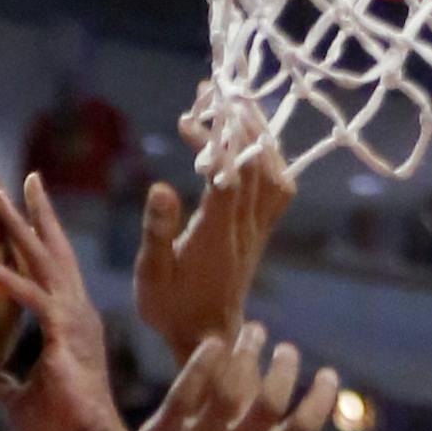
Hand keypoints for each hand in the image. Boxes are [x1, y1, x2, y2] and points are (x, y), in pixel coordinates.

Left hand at [0, 174, 130, 430]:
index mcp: (70, 323)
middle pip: (57, 251)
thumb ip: (4, 382)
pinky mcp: (63, 334)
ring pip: (46, 260)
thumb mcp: (19, 400)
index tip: (29, 213)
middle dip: (39, 215)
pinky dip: (4, 278)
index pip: (56, 272)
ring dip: (21, 227)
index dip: (43, 241)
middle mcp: (76, 312)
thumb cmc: (57, 428)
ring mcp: (73, 319)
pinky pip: (30, 298)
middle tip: (25, 180)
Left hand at [106, 325, 335, 430]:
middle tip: (286, 350)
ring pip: (229, 388)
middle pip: (269, 401)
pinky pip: (185, 391)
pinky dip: (201, 363)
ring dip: (246, 354)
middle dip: (284, 368)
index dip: (320, 398)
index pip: (302, 430)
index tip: (326, 375)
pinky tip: (213, 344)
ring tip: (254, 333)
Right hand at [133, 103, 294, 361]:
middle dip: (236, 121)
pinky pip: (279, 185)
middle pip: (255, 162)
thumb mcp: (152, 276)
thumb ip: (157, 233)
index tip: (190, 118)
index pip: (227, 174)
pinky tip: (254, 140)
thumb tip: (160, 187)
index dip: (215, 140)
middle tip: (212, 90)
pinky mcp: (262, 232)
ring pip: (273, 169)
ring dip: (258, 132)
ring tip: (236, 103)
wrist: (208, 340)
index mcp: (218, 235)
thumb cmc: (171, 310)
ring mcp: (259, 229)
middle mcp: (246, 228)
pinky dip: (270, 155)